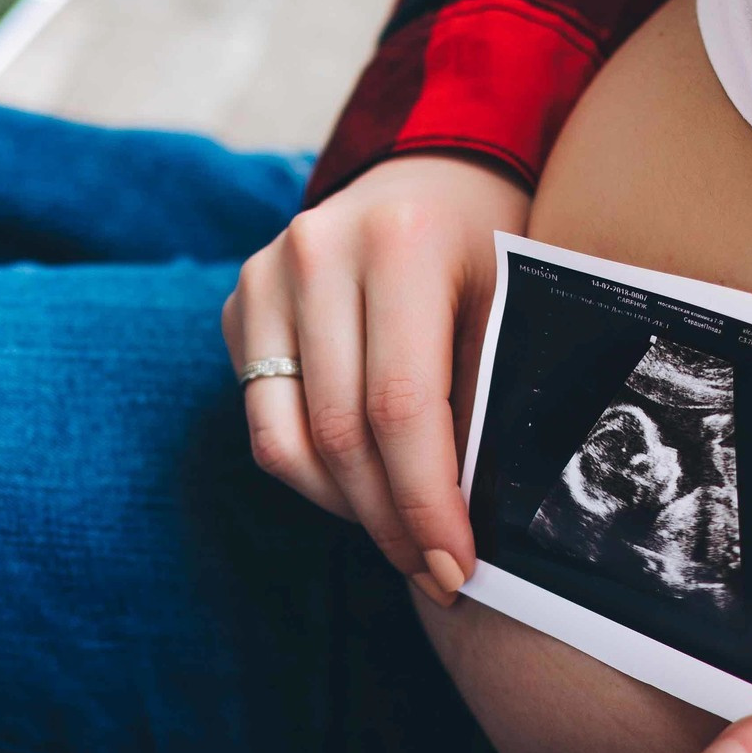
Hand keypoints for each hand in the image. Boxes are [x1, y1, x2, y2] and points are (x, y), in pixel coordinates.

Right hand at [222, 153, 531, 604]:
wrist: (430, 177)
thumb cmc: (488, 251)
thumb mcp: (513, 306)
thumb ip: (492, 398)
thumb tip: (476, 522)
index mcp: (401, 241)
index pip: (401, 406)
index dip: (427, 502)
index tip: (456, 566)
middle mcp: (316, 251)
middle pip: (340, 433)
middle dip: (391, 522)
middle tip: (436, 574)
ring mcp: (264, 276)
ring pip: (288, 441)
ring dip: (347, 510)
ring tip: (401, 537)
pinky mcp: (239, 305)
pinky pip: (267, 423)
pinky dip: (315, 475)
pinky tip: (365, 486)